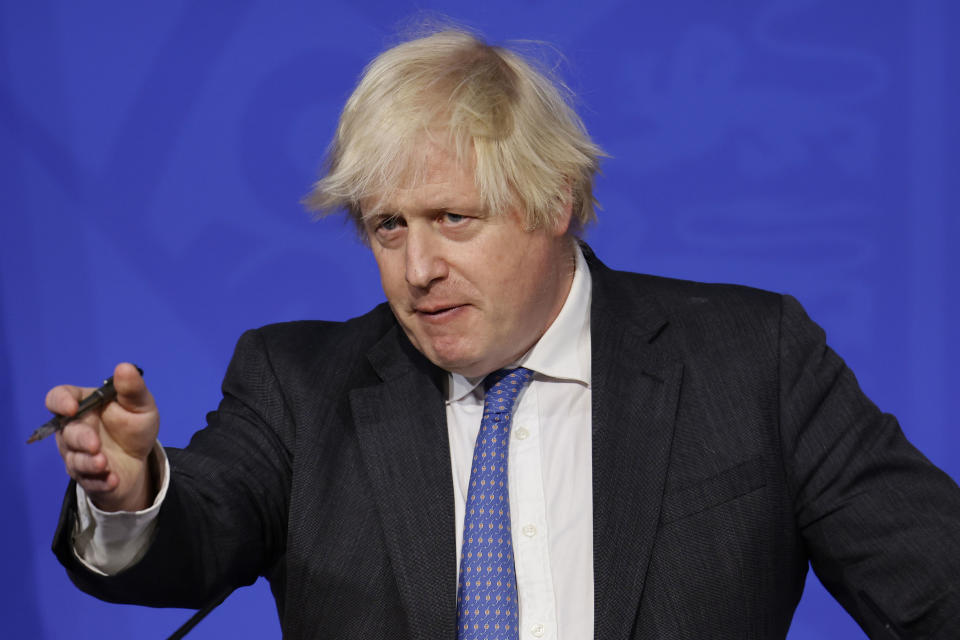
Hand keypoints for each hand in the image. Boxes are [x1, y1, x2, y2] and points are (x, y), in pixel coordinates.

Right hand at [47, 363, 159, 511]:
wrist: (140, 458)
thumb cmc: (134, 425)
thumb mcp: (141, 405)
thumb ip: (132, 389)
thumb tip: (124, 368)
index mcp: (83, 406)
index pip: (58, 398)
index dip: (60, 401)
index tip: (72, 407)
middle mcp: (73, 430)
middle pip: (66, 432)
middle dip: (80, 438)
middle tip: (95, 444)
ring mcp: (77, 454)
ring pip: (74, 459)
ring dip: (88, 462)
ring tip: (104, 464)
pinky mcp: (86, 477)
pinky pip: (88, 481)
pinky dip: (101, 482)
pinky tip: (113, 479)